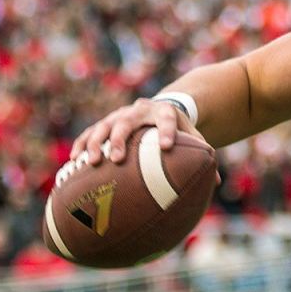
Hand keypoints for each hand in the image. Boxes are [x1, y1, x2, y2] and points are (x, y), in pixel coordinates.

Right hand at [70, 98, 208, 168]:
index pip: (169, 119)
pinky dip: (81, 145)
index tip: (166, 148)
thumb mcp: (193, 137)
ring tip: (92, 162)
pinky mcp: (107, 122)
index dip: (168, 132)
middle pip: (128, 121)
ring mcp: (121, 115)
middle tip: (116, 159)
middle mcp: (142, 110)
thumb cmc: (179, 131)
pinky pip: (90, 132)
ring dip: (96, 142)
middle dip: (121, 139)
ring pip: (105, 125)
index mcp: (167, 112)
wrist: (162, 109)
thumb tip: (218, 183)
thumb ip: (201, 155)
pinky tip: (73, 163)